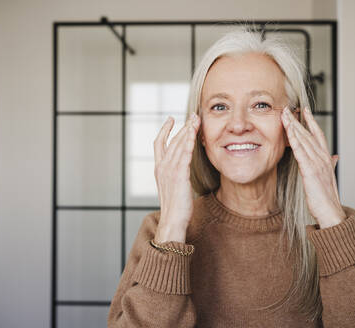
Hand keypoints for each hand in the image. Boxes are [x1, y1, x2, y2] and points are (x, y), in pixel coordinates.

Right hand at [153, 112, 199, 241]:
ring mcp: (169, 171)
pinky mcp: (179, 176)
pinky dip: (188, 142)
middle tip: (192, 115)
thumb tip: (183, 166)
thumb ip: (175, 173)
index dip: (164, 130)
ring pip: (178, 145)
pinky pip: (184, 155)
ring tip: (196, 119)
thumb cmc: (175, 206)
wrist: (172, 220)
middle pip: (171, 140)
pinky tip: (194, 134)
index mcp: (159, 169)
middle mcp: (162, 167)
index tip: (170, 119)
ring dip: (187, 130)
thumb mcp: (172, 186)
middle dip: (182, 126)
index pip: (159, 143)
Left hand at [281, 106, 345, 228]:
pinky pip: (300, 152)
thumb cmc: (327, 196)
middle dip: (297, 120)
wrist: (330, 211)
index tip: (305, 110)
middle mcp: (323, 157)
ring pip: (303, 140)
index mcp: (326, 158)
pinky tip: (288, 132)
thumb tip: (336, 156)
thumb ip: (331, 164)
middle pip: (308, 134)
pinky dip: (294, 140)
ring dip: (293, 126)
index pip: (318, 135)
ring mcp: (317, 163)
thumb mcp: (329, 176)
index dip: (311, 121)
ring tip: (284, 115)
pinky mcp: (310, 171)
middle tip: (287, 108)